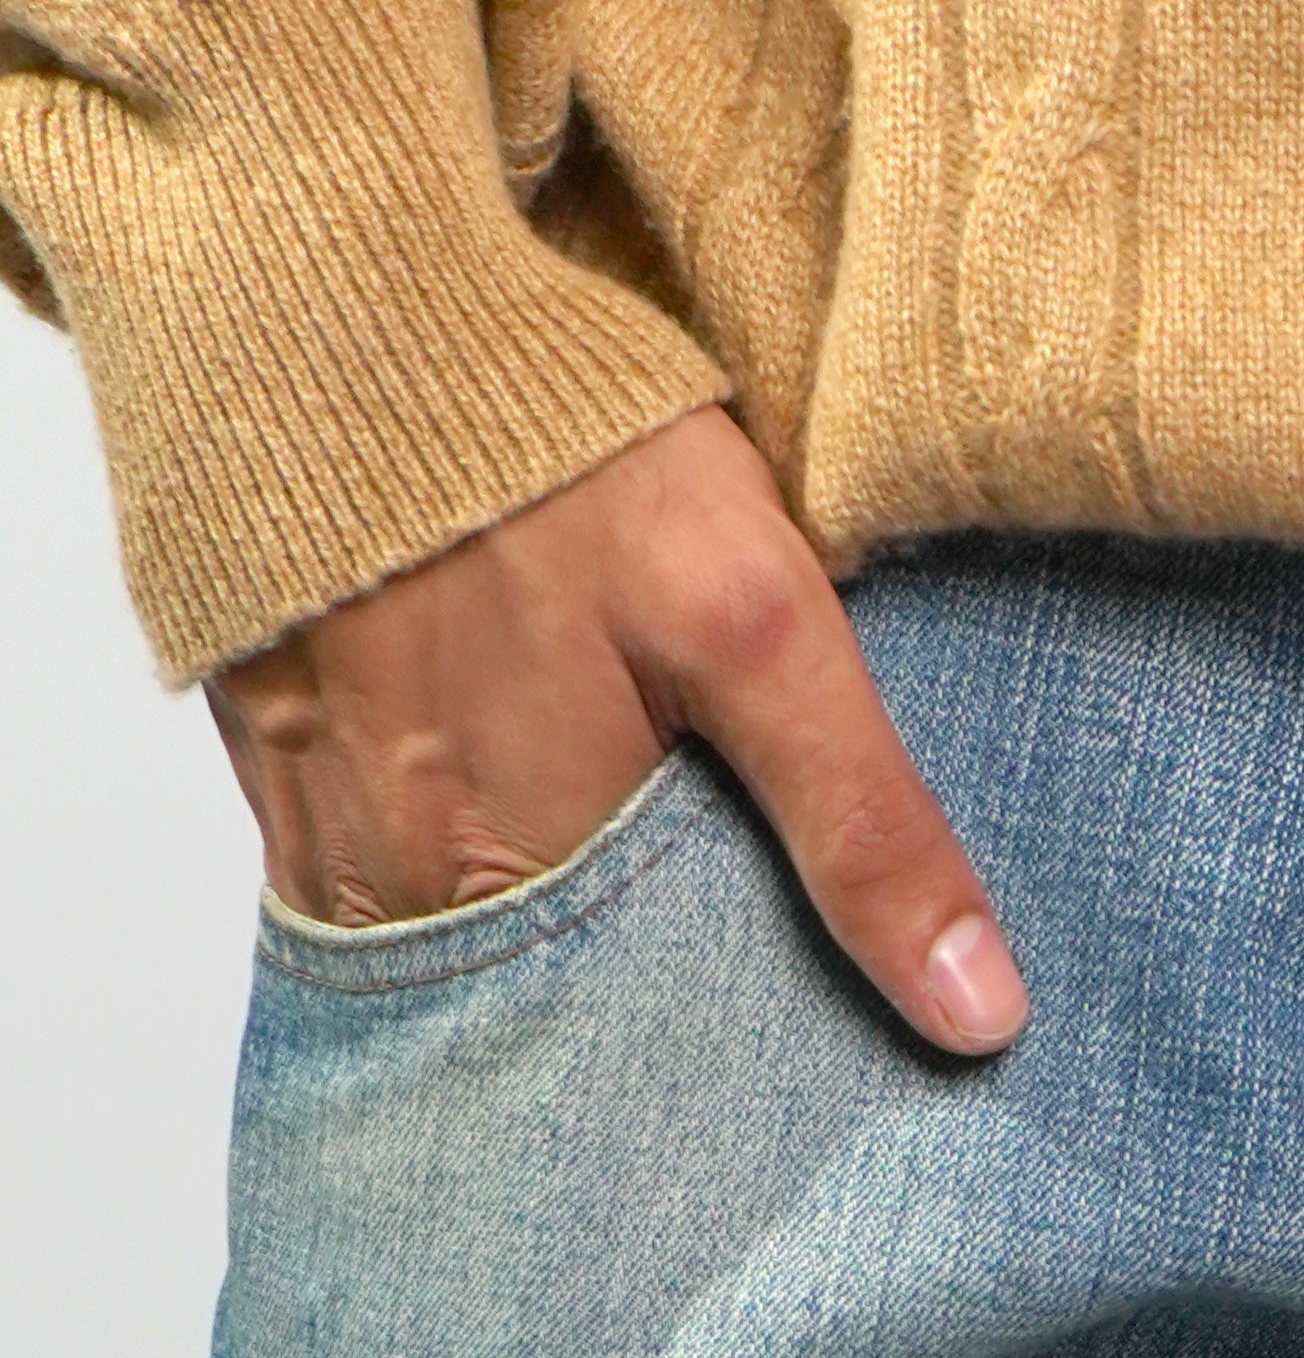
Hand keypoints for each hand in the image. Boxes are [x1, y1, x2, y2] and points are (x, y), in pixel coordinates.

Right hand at [207, 407, 1027, 1052]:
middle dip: (641, 1006)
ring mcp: (311, 824)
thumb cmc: (548, 456)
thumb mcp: (756, 627)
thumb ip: (863, 826)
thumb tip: (978, 1016)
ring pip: (457, 951)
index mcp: (508, 881)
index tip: (810, 1048)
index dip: (726, 1049)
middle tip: (741, 964)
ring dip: (546, 938)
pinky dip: (453, 865)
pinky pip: (370, 875)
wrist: (329, 305)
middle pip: (544, 1013)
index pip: (639, 1051)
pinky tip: (522, 806)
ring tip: (636, 882)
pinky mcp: (270, 756)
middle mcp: (387, 887)